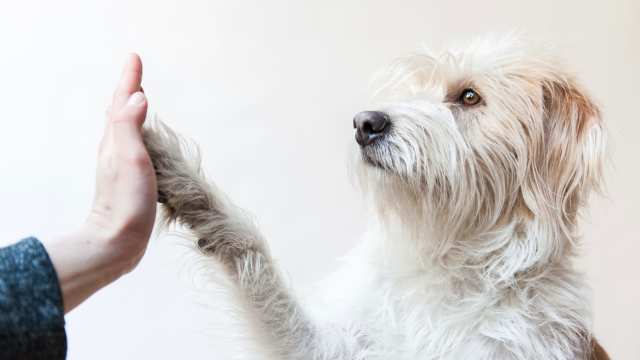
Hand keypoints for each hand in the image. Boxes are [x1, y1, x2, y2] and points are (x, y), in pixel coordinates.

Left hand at [45, 54, 156, 312]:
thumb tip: (138, 97)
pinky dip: (139, 131)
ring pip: (125, 127)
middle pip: (120, 110)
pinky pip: (134, 144)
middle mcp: (115, 149)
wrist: (118, 240)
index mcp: (115, 141)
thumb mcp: (129, 159)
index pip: (121, 102)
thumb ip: (129, 126)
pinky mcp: (130, 178)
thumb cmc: (125, 201)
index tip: (134, 57)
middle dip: (129, 88)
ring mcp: (121, 164)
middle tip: (136, 70)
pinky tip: (145, 137)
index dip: (129, 80)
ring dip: (132, 108)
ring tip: (139, 96)